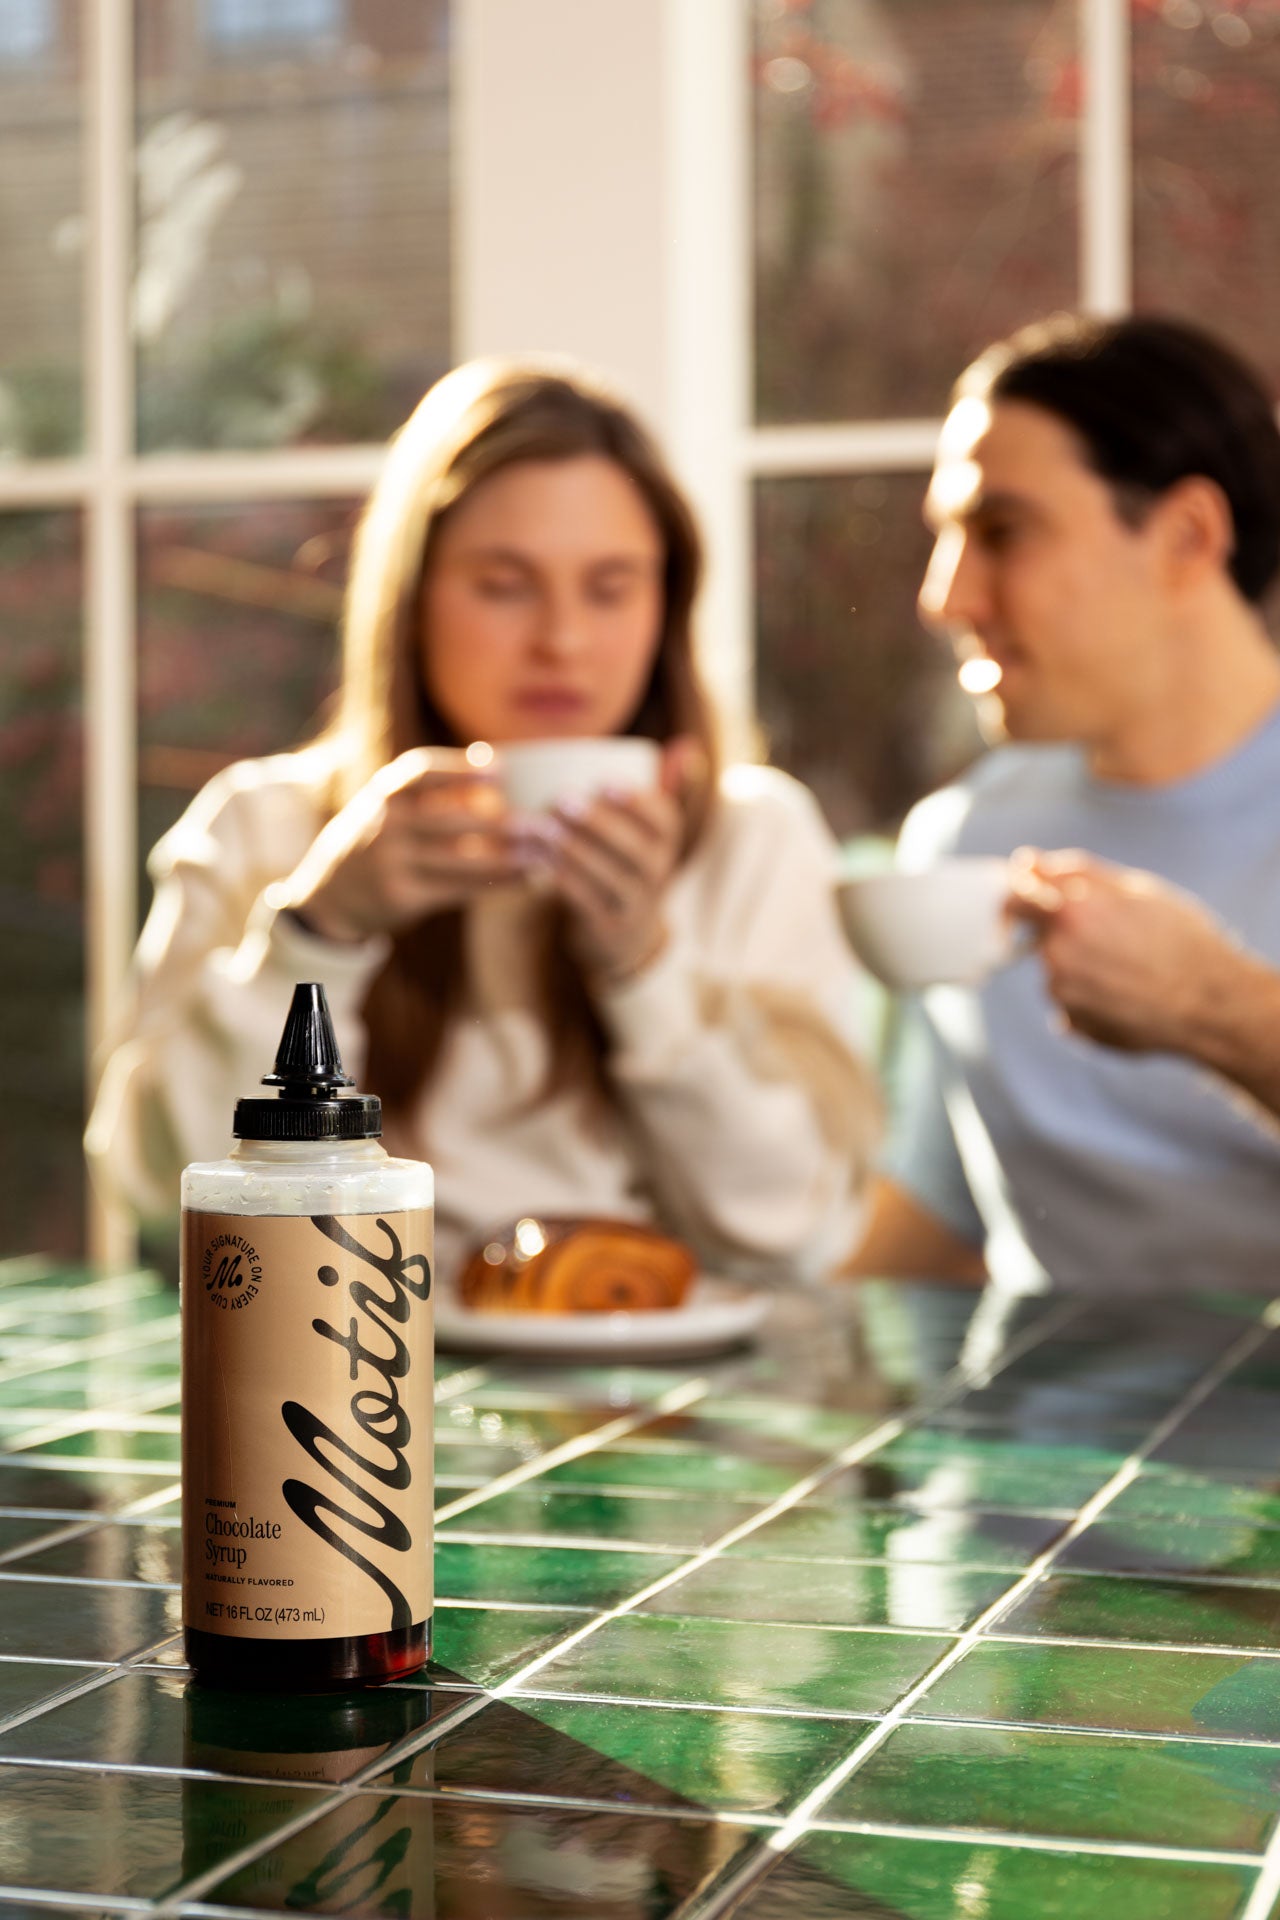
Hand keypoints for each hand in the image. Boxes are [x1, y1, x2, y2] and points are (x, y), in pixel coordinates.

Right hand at [281, 748, 521, 941]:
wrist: (331, 893)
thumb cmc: (379, 838)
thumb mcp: (391, 804)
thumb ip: (435, 785)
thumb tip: (491, 755)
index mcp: (384, 793)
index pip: (420, 772)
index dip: (460, 769)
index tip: (501, 769)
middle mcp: (385, 824)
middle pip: (449, 819)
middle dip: (500, 823)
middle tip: (543, 824)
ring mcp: (391, 862)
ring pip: (458, 859)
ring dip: (507, 858)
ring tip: (543, 854)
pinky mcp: (402, 897)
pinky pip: (457, 889)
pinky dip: (495, 884)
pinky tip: (526, 880)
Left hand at [530, 737, 700, 985]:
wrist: (627, 934)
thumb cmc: (628, 863)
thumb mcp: (650, 830)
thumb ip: (663, 787)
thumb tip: (685, 745)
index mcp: (667, 842)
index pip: (665, 820)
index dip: (637, 801)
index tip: (604, 781)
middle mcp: (658, 872)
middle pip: (634, 848)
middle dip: (597, 822)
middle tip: (562, 799)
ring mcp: (635, 902)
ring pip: (607, 875)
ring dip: (571, 849)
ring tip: (540, 827)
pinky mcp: (609, 925)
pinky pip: (586, 901)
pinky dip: (561, 879)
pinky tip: (538, 860)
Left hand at [1006, 847, 1243, 1053]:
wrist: (1210, 1004)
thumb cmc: (1180, 939)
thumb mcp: (1135, 889)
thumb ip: (1074, 872)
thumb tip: (1028, 861)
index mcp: (1071, 914)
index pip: (1015, 898)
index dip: (1024, 897)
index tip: (1036, 899)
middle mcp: (1057, 955)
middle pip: (1045, 937)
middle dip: (1072, 935)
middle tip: (1122, 941)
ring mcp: (1063, 994)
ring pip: (1060, 971)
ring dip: (1085, 968)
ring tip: (1132, 970)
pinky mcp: (1073, 1024)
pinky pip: (1072, 1003)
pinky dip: (1093, 997)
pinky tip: (1129, 995)